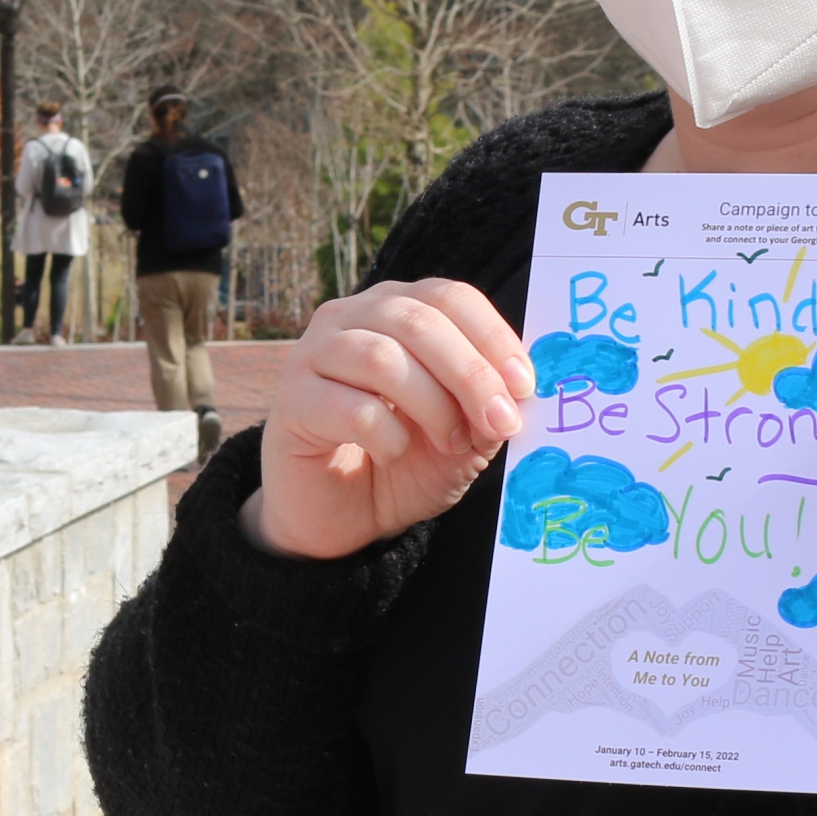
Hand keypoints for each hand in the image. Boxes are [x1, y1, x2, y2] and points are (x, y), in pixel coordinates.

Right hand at [241, 279, 534, 559]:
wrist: (343, 518)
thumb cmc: (405, 464)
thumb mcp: (464, 436)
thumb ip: (487, 408)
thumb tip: (518, 393)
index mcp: (398, 309)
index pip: (450, 297)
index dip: (493, 337)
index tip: (525, 386)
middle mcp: (350, 317)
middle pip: (419, 321)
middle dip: (471, 374)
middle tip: (500, 422)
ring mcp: (313, 354)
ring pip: (382, 359)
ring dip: (432, 407)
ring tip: (451, 443)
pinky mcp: (291, 402)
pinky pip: (351, 409)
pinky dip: (388, 437)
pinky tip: (394, 454)